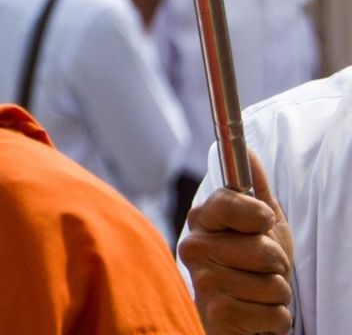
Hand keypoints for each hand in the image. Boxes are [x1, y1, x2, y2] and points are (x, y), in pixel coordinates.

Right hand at [178, 152, 294, 334]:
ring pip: (271, 284)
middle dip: (276, 263)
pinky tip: (255, 313)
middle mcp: (194, 248)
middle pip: (261, 250)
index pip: (227, 204)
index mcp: (202, 220)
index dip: (255, 214)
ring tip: (258, 291)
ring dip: (276, 292)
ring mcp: (203, 283)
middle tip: (261, 267)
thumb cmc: (252, 265)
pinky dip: (275, 317)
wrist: (244, 310)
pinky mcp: (217, 316)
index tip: (263, 222)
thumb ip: (254, 187)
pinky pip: (273, 314)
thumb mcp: (262, 223)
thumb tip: (248, 151)